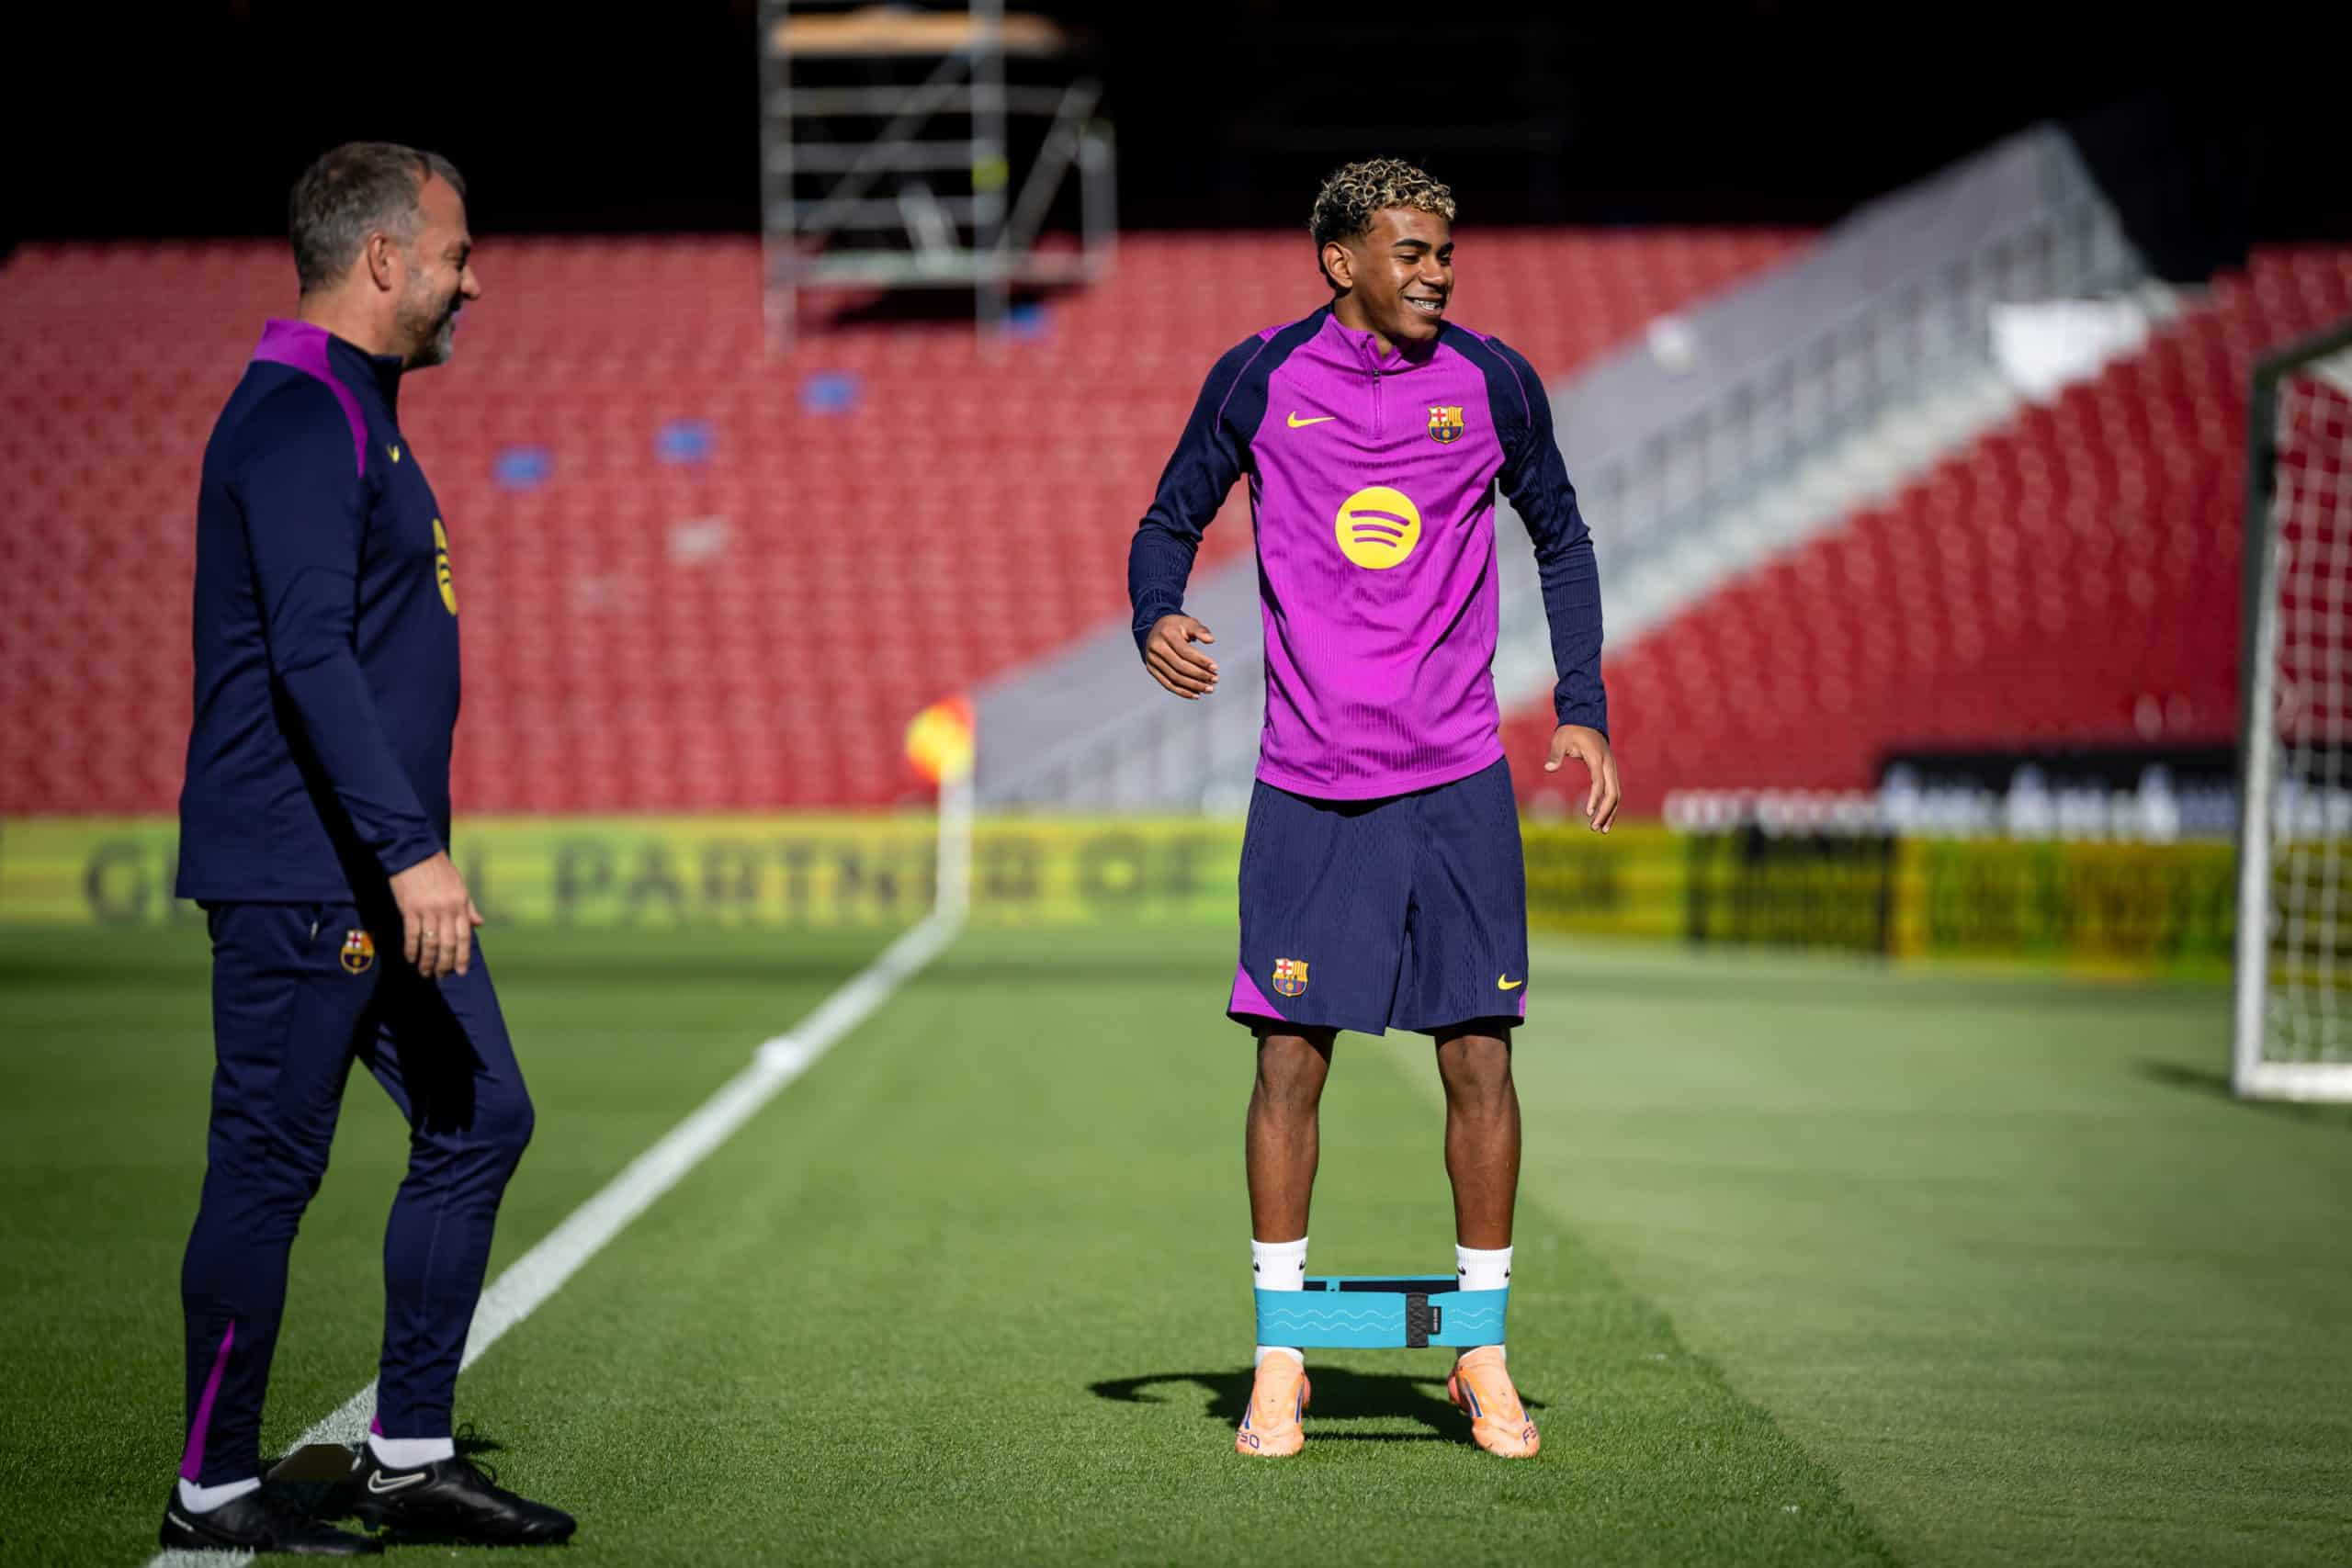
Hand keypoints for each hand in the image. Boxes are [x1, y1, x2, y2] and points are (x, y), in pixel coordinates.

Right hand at [388, 851, 484, 977]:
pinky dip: (411, 949)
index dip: (463, 957)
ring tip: (425, 972)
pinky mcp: (410, 909)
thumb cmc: (439, 869)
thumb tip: (480, 924)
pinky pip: (412, 935)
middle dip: (445, 963)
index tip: (460, 971)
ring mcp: (428, 910)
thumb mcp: (460, 885)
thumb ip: (469, 907)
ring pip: (430, 943)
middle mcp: (447, 909)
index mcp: (461, 904)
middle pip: (448, 944)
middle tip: (441, 976)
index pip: (465, 936)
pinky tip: (410, 959)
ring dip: (427, 961)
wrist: (414, 852)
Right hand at [1142, 614, 1218, 698]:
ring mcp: (1152, 660)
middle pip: (1180, 666)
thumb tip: (1211, 640)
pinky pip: (1167, 684)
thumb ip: (1200, 630)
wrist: (1154, 629)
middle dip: (1199, 675)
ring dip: (1193, 686)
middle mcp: (1156, 647)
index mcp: (1166, 634)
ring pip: (1174, 678)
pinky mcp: (1151, 669)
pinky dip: (1182, 692)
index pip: (1185, 651)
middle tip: (1215, 680)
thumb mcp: (1188, 622)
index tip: (1215, 668)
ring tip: (1208, 689)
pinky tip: (1196, 695)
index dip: (1201, 661)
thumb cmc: (1176, 626)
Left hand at [1544, 725, 1620, 832]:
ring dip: (1610, 812)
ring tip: (1601, 830)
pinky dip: (1610, 806)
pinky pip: (1614, 791)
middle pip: (1613, 792)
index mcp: (1597, 757)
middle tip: (1594, 828)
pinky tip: (1604, 819)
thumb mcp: (1560, 740)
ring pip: (1616, 794)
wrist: (1585, 720)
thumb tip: (1548, 768)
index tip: (1587, 813)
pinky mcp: (1610, 772)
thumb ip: (1555, 754)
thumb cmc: (1570, 732)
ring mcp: (1611, 768)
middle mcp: (1608, 764)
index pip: (1599, 781)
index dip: (1595, 797)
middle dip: (1605, 811)